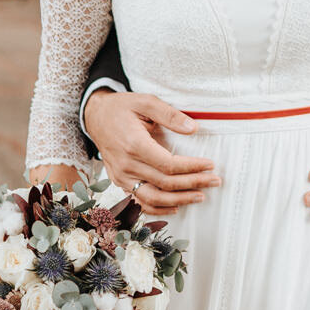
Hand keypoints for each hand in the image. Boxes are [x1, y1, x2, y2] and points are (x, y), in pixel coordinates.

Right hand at [84, 90, 214, 215]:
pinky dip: (158, 208)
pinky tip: (175, 207)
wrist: (95, 116)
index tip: (210, 165)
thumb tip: (193, 128)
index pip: (168, 165)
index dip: (192, 168)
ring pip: (152, 197)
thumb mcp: (145, 102)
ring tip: (200, 196)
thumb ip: (170, 115)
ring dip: (179, 200)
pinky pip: (139, 200)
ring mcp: (121, 176)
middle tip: (215, 181)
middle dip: (193, 184)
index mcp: (134, 145)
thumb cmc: (121, 108)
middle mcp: (126, 164)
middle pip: (164, 183)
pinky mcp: (119, 181)